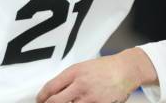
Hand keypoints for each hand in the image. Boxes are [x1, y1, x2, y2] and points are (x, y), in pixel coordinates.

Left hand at [36, 48, 155, 102]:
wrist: (125, 70)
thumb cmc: (105, 67)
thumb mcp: (83, 67)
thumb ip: (69, 78)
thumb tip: (55, 90)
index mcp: (74, 72)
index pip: (51, 87)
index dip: (42, 96)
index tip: (40, 100)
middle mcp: (80, 84)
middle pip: (56, 101)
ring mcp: (90, 97)